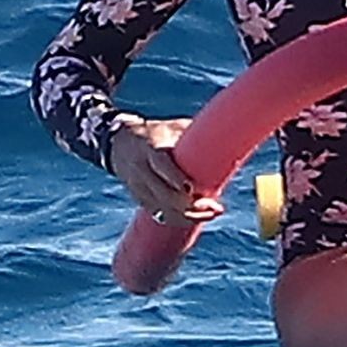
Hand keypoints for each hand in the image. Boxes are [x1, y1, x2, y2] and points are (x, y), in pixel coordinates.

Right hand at [108, 117, 224, 225]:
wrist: (119, 143)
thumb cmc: (155, 132)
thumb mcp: (171, 127)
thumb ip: (194, 134)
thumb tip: (227, 134)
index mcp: (149, 149)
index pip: (160, 166)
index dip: (175, 179)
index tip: (192, 189)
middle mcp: (141, 170)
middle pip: (163, 195)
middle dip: (189, 206)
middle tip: (214, 207)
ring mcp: (138, 187)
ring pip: (161, 210)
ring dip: (187, 217)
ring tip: (212, 213)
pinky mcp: (140, 199)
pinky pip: (159, 215)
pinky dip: (178, 219)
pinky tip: (196, 217)